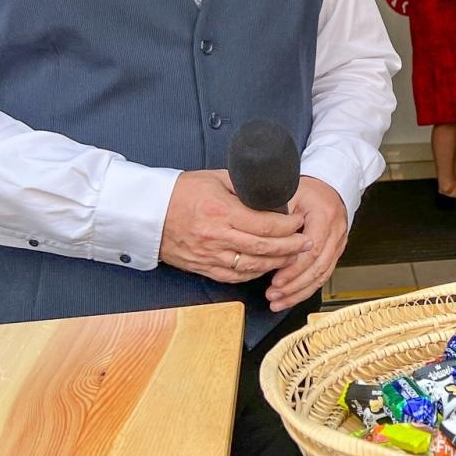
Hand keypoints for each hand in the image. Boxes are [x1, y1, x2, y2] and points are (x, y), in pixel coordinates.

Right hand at [160, 170, 310, 281]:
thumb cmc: (180, 192)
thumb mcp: (215, 179)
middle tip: (308, 243)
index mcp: (222, 212)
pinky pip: (236, 277)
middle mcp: (218, 237)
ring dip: (278, 263)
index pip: (266, 224)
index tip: (300, 222)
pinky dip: (256, 273)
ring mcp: (210, 256)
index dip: (288, 226)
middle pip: (264, 248)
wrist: (147, 213)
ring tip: (294, 256)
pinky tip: (267, 266)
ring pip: (253, 266)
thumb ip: (243, 187)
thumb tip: (269, 192)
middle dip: (292, 247)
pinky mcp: (204, 268)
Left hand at [265, 175, 348, 312]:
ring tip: (278, 301)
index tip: (275, 279)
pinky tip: (290, 297)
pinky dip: (306, 289)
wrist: (328, 187)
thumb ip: (276, 213)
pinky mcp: (335, 253)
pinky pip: (323, 275)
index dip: (294, 268)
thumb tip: (256, 231)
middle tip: (273, 295)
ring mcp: (338, 244)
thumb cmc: (307, 189)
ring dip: (299, 291)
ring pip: (322, 275)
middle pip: (318, 267)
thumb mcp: (289, 193)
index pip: (312, 249)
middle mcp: (336, 232)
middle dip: (294, 285)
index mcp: (325, 216)